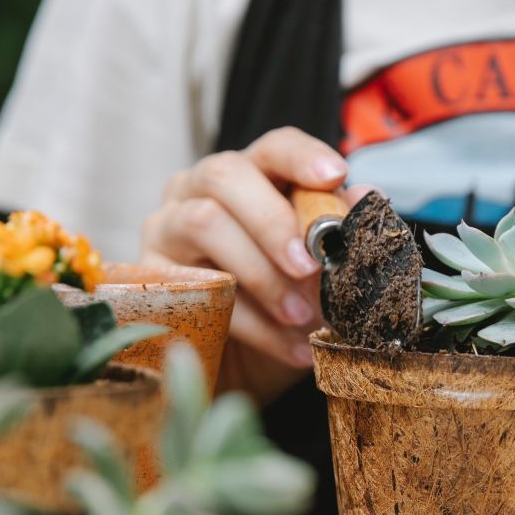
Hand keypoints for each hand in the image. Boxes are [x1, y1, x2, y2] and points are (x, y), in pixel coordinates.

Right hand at [141, 128, 366, 370]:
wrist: (249, 367)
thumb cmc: (287, 301)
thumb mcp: (322, 270)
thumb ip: (341, 231)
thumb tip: (365, 194)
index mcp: (251, 175)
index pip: (273, 147)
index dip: (302, 157)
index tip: (335, 175)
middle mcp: (199, 188)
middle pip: (225, 175)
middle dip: (272, 219)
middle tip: (309, 266)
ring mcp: (167, 225)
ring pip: (204, 223)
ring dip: (260, 274)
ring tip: (302, 317)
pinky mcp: (149, 273)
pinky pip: (195, 285)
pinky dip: (250, 321)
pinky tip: (290, 346)